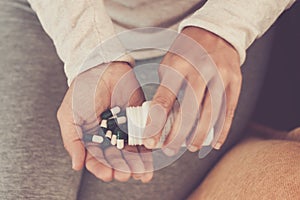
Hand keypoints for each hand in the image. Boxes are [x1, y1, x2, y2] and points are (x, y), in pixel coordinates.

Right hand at [57, 62, 152, 181]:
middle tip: (128, 174)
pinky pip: (144, 138)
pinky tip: (150, 160)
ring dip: (137, 165)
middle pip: (116, 159)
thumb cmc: (83, 91)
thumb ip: (72, 140)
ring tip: (142, 173)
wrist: (104, 68)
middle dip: (122, 169)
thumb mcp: (69, 115)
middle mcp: (108, 137)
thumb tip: (76, 165)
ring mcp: (124, 130)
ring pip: (131, 153)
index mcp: (90, 138)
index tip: (109, 174)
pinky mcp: (139, 122)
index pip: (96, 160)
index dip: (102, 169)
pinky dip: (147, 150)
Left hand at [143, 27, 241, 154]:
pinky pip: (229, 110)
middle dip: (179, 135)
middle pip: (189, 110)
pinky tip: (214, 142)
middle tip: (171, 149)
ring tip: (191, 147)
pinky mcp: (235, 81)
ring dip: (200, 135)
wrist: (215, 32)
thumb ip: (165, 89)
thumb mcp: (169, 63)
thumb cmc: (186, 52)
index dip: (156, 123)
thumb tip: (158, 118)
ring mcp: (220, 76)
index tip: (150, 141)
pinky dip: (222, 130)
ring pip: (211, 113)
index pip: (164, 100)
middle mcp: (200, 70)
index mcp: (178, 65)